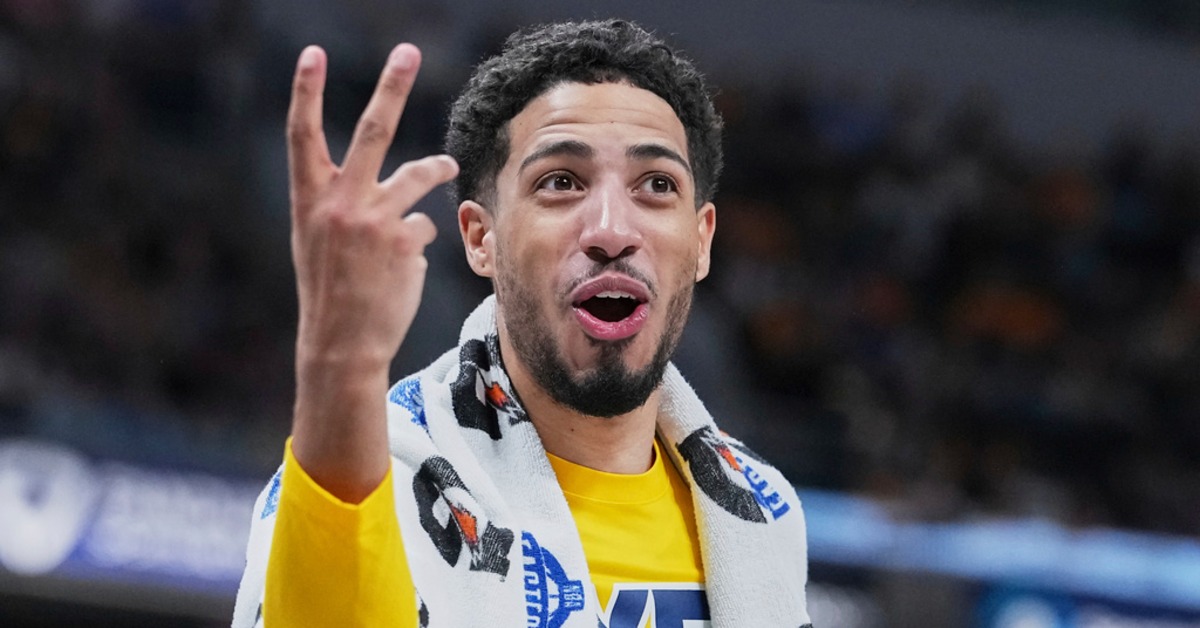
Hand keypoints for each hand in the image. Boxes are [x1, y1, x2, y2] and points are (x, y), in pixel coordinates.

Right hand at [287, 44, 456, 501]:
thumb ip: (343, 206)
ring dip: (437, 167)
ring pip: (419, 177)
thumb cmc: (329, 291)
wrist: (341, 344)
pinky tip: (404, 266)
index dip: (306, 92)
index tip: (312, 53)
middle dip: (390, 86)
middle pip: (371, 131)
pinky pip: (424, 226)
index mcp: (309, 199)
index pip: (302, 134)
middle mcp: (340, 202)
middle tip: (406, 51)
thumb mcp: (319, 241)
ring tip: (448, 164)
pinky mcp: (406, 241)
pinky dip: (417, 242)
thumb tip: (391, 193)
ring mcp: (375, 220)